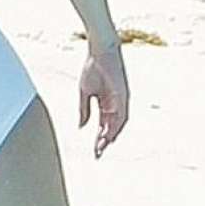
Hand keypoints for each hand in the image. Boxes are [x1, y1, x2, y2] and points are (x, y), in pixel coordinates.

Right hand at [79, 43, 128, 158]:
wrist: (99, 52)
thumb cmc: (92, 68)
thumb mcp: (85, 93)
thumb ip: (84, 110)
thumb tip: (81, 126)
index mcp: (105, 104)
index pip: (103, 126)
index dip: (99, 139)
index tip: (94, 151)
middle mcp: (115, 104)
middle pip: (111, 127)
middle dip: (104, 141)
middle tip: (98, 154)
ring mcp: (120, 100)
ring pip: (118, 123)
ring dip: (111, 135)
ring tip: (103, 146)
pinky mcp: (123, 94)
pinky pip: (122, 112)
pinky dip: (117, 124)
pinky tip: (111, 132)